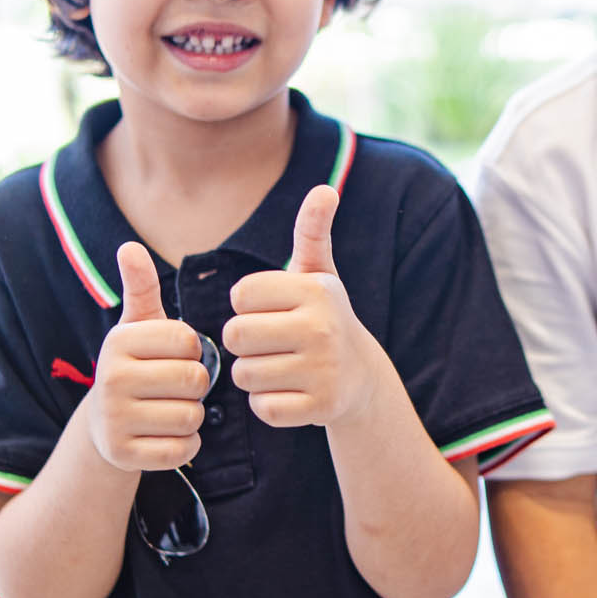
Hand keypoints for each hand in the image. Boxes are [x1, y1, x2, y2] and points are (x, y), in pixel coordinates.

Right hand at [84, 243, 211, 474]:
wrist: (105, 424)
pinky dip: (185, 445)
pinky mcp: (124, 455)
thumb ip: (141, 286)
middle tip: (176, 389)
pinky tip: (166, 435)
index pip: (189, 343)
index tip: (173, 358)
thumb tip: (129, 246)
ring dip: (192, 416)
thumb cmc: (136, 365)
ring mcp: (114, 420)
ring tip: (170, 409)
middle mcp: (109, 379)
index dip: (193, 353)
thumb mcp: (138, 325)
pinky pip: (182, 450)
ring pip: (191, 417)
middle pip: (194, 382)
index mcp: (118, 342)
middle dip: (196, 387)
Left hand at [223, 185, 381, 428]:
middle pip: (236, 335)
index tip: (271, 311)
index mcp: (316, 290)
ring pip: (245, 375)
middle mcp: (321, 328)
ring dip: (254, 375)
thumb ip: (312, 231)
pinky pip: (262, 408)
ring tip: (281, 367)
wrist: (360, 378)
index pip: (241, 295)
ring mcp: (323, 370)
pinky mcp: (320, 407)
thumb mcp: (319, 274)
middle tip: (269, 343)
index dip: (247, 306)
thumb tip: (325, 189)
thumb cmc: (324, 318)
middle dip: (244, 343)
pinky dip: (268, 404)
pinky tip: (290, 392)